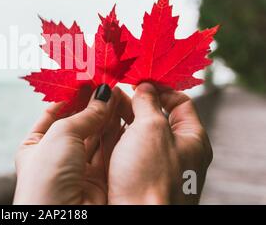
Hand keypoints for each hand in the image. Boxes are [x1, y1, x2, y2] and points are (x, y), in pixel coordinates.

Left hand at [13, 84, 132, 204]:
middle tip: (110, 85)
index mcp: (34, 146)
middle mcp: (55, 158)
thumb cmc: (48, 176)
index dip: (72, 96)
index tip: (90, 80)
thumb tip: (103, 93)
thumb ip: (85, 114)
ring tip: (120, 95)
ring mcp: (77, 170)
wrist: (63, 221)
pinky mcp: (98, 181)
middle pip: (77, 124)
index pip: (54, 113)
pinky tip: (124, 116)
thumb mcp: (61, 135)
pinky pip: (109, 152)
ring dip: (107, 117)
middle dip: (93, 105)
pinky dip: (117, 134)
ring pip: (96, 137)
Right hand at [107, 83, 212, 203]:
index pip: (180, 102)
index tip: (139, 80)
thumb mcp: (151, 128)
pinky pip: (126, 148)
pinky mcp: (137, 176)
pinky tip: (99, 126)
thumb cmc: (151, 176)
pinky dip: (114, 135)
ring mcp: (155, 165)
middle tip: (114, 89)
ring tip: (102, 104)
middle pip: (156, 116)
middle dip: (135, 101)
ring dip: (121, 116)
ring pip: (137, 132)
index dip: (160, 88)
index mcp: (192, 139)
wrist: (137, 219)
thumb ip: (148, 103)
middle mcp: (177, 152)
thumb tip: (145, 87)